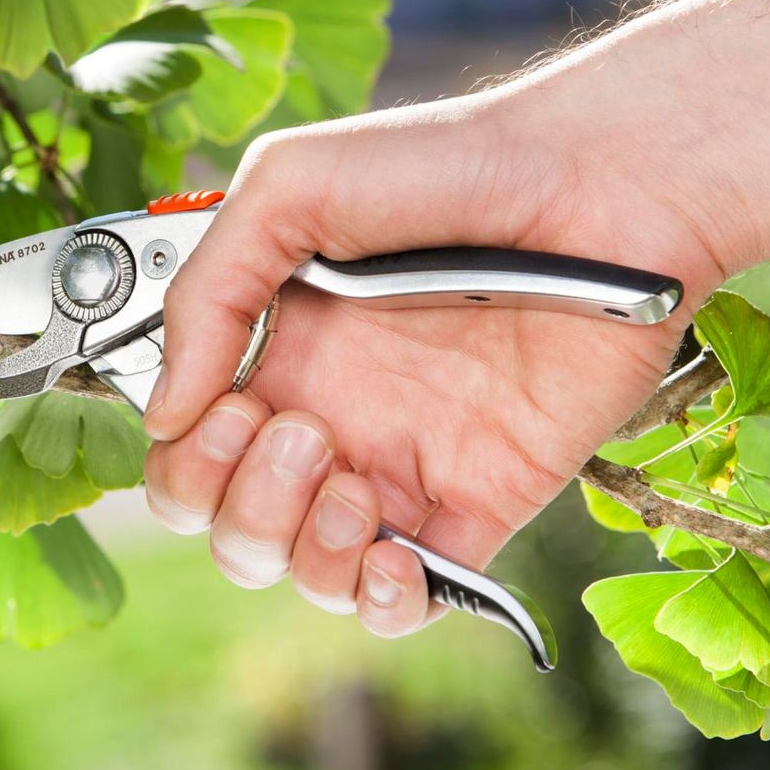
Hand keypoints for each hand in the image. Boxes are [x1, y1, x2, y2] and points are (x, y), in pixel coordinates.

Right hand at [141, 89, 723, 635]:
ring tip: (350, 482)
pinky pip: (404, 602)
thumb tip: (164, 414)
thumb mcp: (291, 188)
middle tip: (295, 431)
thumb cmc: (450, 165)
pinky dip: (381, 604)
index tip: (229, 407)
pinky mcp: (476, 504)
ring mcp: (397, 466)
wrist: (604, 188)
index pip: (185, 448)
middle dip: (236, 505)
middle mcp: (324, 416)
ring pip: (302, 573)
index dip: (186, 455)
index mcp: (269, 351)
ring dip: (299, 549)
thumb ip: (206, 293)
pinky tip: (392, 555)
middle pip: (227, 526)